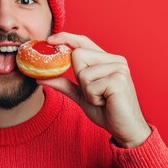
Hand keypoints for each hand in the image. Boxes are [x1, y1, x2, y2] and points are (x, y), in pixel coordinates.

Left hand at [37, 32, 151, 147]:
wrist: (126, 130)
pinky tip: (106, 102)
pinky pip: (90, 86)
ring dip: (87, 92)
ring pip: (82, 72)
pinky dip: (93, 98)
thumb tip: (40, 78)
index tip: (50, 40)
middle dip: (80, 78)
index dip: (66, 38)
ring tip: (102, 99)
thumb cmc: (107, 111)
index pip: (83, 42)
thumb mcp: (82, 96)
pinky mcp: (118, 80)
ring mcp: (119, 68)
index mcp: (107, 60)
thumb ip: (64, 84)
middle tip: (95, 93)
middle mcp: (115, 60)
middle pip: (78, 55)